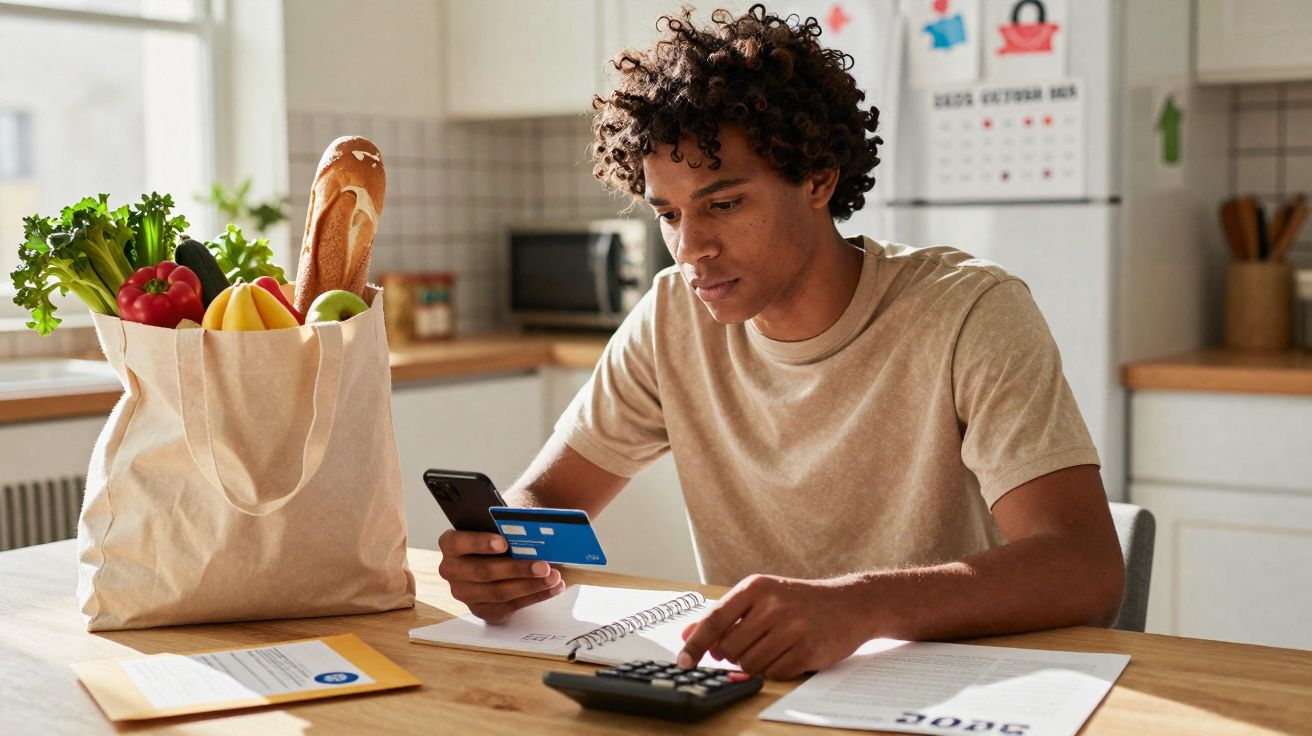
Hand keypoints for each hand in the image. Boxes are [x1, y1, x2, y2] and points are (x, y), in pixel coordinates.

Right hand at [436, 529, 564, 623]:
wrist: (499, 554)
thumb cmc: (501, 534)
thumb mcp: (500, 525)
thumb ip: (508, 526)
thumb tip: (533, 528)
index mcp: (451, 544)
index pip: (458, 543)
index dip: (480, 543)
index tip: (505, 542)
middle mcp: (452, 570)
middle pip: (483, 572)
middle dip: (516, 569)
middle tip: (543, 566)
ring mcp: (466, 594)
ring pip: (498, 592)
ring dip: (530, 586)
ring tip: (554, 577)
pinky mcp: (482, 610)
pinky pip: (509, 606)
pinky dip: (535, 597)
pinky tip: (552, 588)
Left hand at [677, 574, 871, 679]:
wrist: (850, 604)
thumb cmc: (799, 601)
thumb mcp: (762, 597)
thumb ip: (724, 616)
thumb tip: (686, 636)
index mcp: (756, 587)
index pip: (714, 620)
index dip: (694, 644)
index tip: (683, 662)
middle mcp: (772, 606)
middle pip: (729, 648)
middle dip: (734, 653)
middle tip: (752, 642)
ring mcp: (791, 629)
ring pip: (749, 664)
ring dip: (755, 663)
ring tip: (773, 646)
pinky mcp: (807, 651)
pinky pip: (773, 674)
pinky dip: (775, 670)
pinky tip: (788, 653)